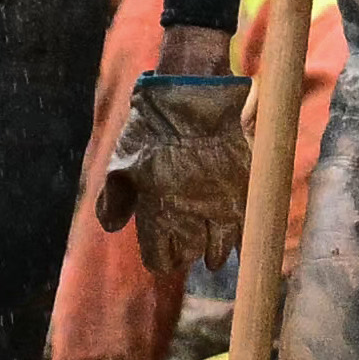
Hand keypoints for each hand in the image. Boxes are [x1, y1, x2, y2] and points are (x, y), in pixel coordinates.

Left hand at [101, 64, 253, 269]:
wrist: (192, 98)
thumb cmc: (151, 129)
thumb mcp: (121, 162)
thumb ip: (114, 199)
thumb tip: (113, 227)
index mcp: (159, 211)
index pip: (160, 257)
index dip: (160, 260)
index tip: (161, 258)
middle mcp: (191, 214)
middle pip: (190, 254)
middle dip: (185, 255)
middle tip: (185, 253)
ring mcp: (220, 203)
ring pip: (219, 246)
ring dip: (214, 254)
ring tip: (213, 259)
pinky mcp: (242, 189)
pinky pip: (244, 227)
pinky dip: (241, 241)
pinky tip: (238, 247)